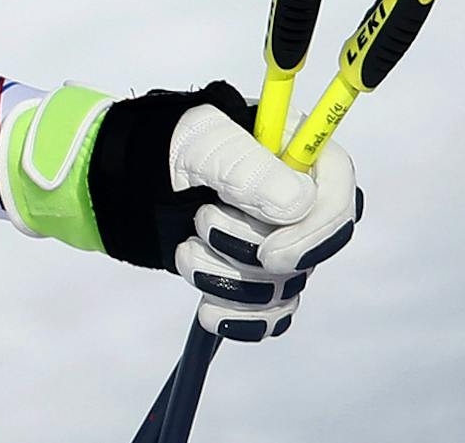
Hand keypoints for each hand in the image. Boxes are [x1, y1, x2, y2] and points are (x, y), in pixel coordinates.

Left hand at [0, 81, 361, 339]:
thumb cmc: (165, 144)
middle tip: (202, 222)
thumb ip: (246, 168)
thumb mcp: (200, 144)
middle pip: (309, 255)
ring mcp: (280, 244)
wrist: (124, 178)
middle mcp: (300, 205)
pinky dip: (238, 319)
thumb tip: (297, 206)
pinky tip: (209, 314)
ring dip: (226, 277)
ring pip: (281, 289)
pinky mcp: (254, 276)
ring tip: (184, 248)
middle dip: (249, 252)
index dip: (315, 236)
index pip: (340, 204)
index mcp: (300, 159)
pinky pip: (268, 316)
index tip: (272, 253)